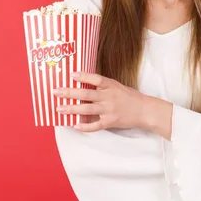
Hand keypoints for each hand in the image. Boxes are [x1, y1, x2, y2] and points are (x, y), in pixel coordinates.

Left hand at [52, 72, 172, 138]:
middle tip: (56, 91)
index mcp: (111, 85)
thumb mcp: (117, 86)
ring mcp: (109, 110)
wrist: (144, 110)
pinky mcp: (110, 122)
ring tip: (59, 108)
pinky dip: (85, 126)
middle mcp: (109, 97)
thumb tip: (83, 82)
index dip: (83, 76)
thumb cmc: (129, 96)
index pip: (95, 79)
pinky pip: (95, 125)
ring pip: (87, 110)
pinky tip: (75, 125)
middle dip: (69, 93)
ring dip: (72, 109)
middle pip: (86, 95)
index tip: (71, 74)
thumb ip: (102, 85)